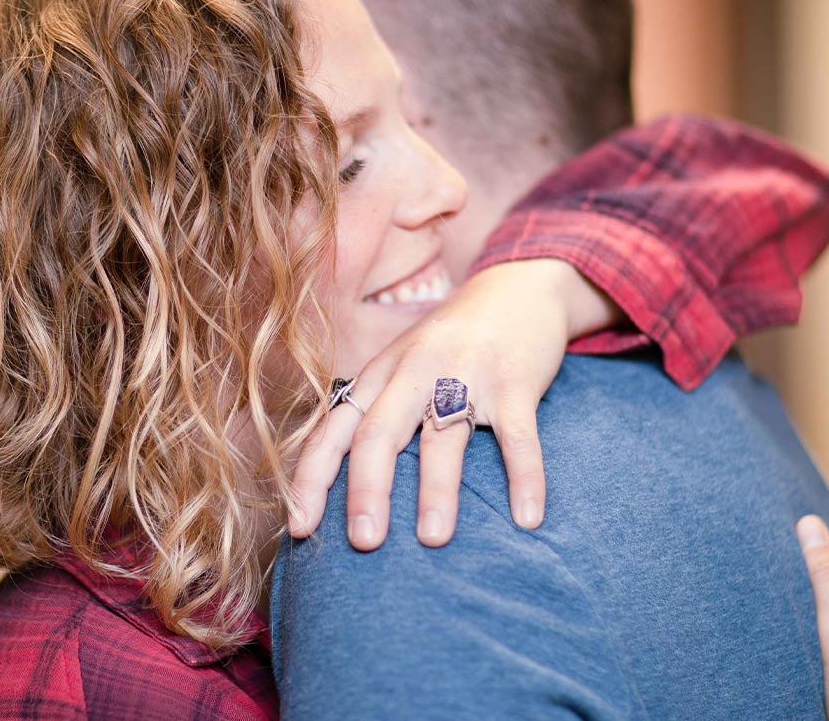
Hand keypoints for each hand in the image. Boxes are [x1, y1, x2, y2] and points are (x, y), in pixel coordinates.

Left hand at [288, 259, 618, 550]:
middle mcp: (414, 371)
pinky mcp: (515, 379)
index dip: (313, 479)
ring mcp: (466, 373)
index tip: (302, 529)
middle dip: (367, 489)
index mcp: (379, 374)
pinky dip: (525, 477)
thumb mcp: (402, 366)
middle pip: (379, 432)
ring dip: (437, 490)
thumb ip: (377, 413)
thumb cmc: (451, 343)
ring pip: (443, 437)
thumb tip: (349, 495)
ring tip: (433, 539)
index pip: (334, 429)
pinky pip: (519, 435)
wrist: (517, 287)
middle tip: (365, 541)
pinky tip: (527, 517)